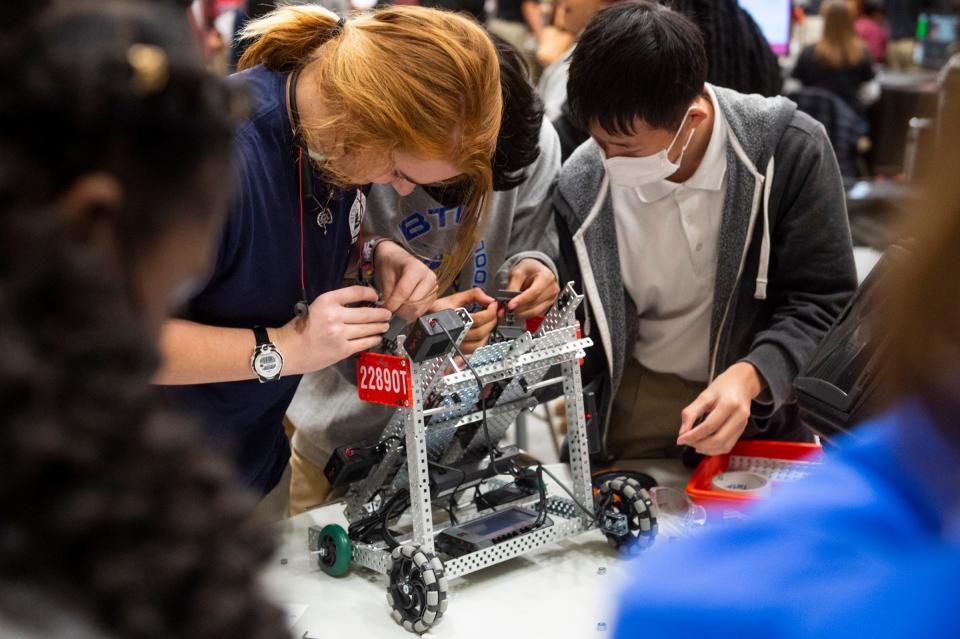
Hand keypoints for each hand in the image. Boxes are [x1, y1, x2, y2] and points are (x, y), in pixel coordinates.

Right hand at [275, 286, 391, 372]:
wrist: (288, 350)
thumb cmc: (301, 328)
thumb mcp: (316, 307)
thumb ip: (335, 305)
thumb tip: (359, 304)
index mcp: (327, 301)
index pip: (356, 292)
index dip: (370, 293)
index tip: (376, 297)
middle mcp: (334, 315)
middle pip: (366, 313)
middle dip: (381, 314)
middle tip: (388, 314)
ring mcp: (339, 334)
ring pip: (368, 328)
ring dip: (379, 327)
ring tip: (385, 325)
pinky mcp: (342, 349)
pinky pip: (364, 343)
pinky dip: (373, 339)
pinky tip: (377, 337)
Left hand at [374, 240, 437, 320]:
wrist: (397, 260)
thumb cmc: (390, 266)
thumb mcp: (385, 277)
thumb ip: (388, 295)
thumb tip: (389, 311)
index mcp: (416, 268)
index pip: (404, 291)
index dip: (393, 303)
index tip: (385, 308)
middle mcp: (429, 277)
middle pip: (414, 303)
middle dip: (399, 310)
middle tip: (389, 308)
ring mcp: (433, 287)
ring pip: (418, 310)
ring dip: (405, 313)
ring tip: (396, 307)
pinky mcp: (434, 296)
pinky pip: (422, 311)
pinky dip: (411, 313)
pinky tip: (404, 306)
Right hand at [431, 288, 497, 354]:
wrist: (421, 324)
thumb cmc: (435, 311)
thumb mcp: (453, 298)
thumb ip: (473, 295)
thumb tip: (489, 299)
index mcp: (452, 319)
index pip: (478, 319)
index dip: (490, 311)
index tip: (493, 304)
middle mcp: (454, 334)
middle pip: (481, 332)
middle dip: (492, 320)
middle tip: (493, 311)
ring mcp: (455, 344)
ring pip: (480, 343)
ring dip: (488, 331)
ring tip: (488, 321)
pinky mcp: (457, 350)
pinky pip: (475, 350)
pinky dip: (482, 341)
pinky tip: (481, 332)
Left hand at [505, 258, 559, 319]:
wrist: (536, 270)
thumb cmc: (529, 269)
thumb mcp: (518, 272)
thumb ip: (513, 286)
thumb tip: (507, 300)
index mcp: (546, 277)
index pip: (534, 292)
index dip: (521, 300)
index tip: (510, 306)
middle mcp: (551, 289)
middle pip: (534, 304)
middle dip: (518, 309)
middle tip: (506, 310)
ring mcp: (551, 299)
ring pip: (535, 312)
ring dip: (521, 314)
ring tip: (509, 312)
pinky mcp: (548, 306)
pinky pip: (536, 314)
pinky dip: (525, 315)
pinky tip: (517, 312)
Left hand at [676, 362, 765, 455]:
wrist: (742, 382)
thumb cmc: (723, 386)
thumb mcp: (704, 395)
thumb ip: (691, 412)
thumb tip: (683, 431)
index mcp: (729, 404)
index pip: (709, 426)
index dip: (693, 435)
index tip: (680, 439)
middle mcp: (739, 416)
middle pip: (718, 439)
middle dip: (699, 444)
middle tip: (686, 442)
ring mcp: (743, 424)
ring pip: (724, 446)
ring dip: (707, 449)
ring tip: (694, 444)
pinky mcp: (742, 430)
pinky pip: (729, 445)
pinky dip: (715, 449)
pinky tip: (704, 445)